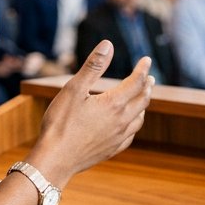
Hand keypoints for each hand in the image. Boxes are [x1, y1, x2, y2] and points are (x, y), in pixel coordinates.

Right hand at [30, 41, 152, 186]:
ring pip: (139, 118)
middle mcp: (121, 121)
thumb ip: (92, 67)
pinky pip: (130, 135)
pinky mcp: (112, 150)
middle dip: (146, 86)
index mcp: (113, 103)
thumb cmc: (60, 123)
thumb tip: (108, 45)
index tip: (146, 60)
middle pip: (141, 100)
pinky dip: (134, 124)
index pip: (135, 82)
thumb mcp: (73, 89)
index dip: (142, 69)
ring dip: (143, 105)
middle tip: (149, 78)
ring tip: (142, 98)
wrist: (56, 159)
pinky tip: (129, 124)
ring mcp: (118, 137)